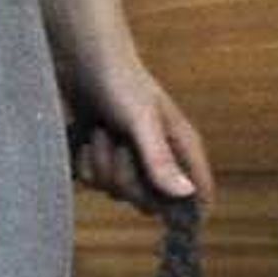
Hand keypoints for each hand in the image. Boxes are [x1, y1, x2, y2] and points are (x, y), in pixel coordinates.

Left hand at [67, 50, 213, 206]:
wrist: (78, 57)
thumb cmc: (119, 80)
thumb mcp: (142, 120)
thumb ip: (160, 158)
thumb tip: (186, 194)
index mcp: (181, 147)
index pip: (199, 194)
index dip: (189, 213)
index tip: (168, 219)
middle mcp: (158, 157)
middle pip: (148, 201)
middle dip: (126, 179)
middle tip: (120, 146)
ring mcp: (128, 158)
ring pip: (115, 191)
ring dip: (102, 164)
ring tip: (102, 132)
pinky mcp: (101, 155)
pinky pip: (92, 180)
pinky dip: (85, 162)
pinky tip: (85, 137)